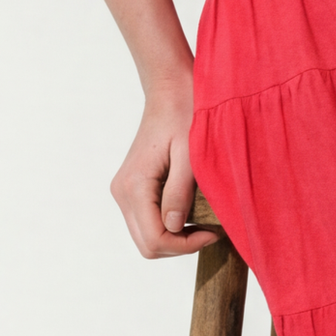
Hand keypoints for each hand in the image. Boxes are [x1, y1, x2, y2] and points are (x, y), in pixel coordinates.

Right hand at [110, 81, 206, 256]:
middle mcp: (122, 192)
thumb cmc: (184, 113)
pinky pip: (146, 220)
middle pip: (147, 244)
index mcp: (134, 185)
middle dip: (180, 245)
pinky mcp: (131, 188)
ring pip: (145, 236)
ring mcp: (123, 191)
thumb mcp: (189, 154)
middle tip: (211, 231)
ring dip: (175, 237)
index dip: (186, 245)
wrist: (169, 89)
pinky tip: (190, 211)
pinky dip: (168, 225)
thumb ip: (180, 192)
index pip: (155, 239)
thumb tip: (174, 227)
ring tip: (203, 222)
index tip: (214, 233)